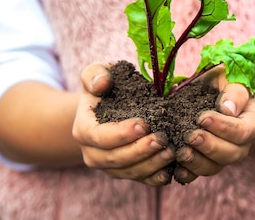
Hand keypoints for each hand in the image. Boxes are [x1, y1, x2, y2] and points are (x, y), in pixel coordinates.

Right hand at [71, 63, 175, 185]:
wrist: (107, 108)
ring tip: (171, 151)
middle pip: (116, 159)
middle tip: (162, 139)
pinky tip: (172, 169)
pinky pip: (142, 180)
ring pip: (130, 172)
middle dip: (140, 150)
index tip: (144, 124)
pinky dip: (156, 177)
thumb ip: (95, 75)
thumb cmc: (105, 89)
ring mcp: (109, 167)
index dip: (121, 134)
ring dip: (152, 164)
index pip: (100, 137)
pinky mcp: (126, 173)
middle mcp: (93, 154)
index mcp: (83, 131)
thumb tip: (102, 84)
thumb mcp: (96, 74)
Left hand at [174, 67, 254, 183]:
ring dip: (197, 162)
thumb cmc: (222, 84)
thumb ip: (234, 92)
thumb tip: (228, 109)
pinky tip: (176, 169)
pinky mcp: (206, 162)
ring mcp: (223, 156)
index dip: (223, 128)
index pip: (243, 131)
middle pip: (231, 154)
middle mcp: (241, 144)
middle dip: (209, 146)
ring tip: (181, 152)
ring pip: (215, 167)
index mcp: (252, 122)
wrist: (212, 94)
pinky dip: (187, 173)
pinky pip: (198, 174)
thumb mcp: (230, 79)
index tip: (202, 118)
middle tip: (190, 136)